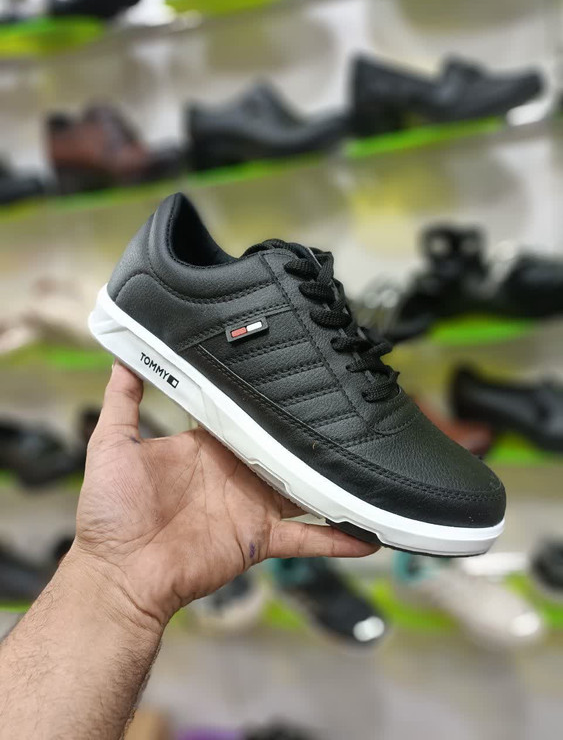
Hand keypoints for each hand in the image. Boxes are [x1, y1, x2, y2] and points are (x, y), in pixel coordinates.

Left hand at [72, 362, 377, 628]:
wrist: (118, 574)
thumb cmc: (109, 513)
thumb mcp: (112, 445)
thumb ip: (123, 400)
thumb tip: (124, 355)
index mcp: (205, 448)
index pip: (243, 416)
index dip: (266, 400)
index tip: (293, 376)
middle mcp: (234, 473)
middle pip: (279, 448)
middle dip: (308, 434)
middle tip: (345, 410)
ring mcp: (251, 506)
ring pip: (303, 489)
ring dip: (332, 481)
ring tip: (369, 463)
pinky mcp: (261, 539)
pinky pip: (307, 537)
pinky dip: (337, 538)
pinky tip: (370, 533)